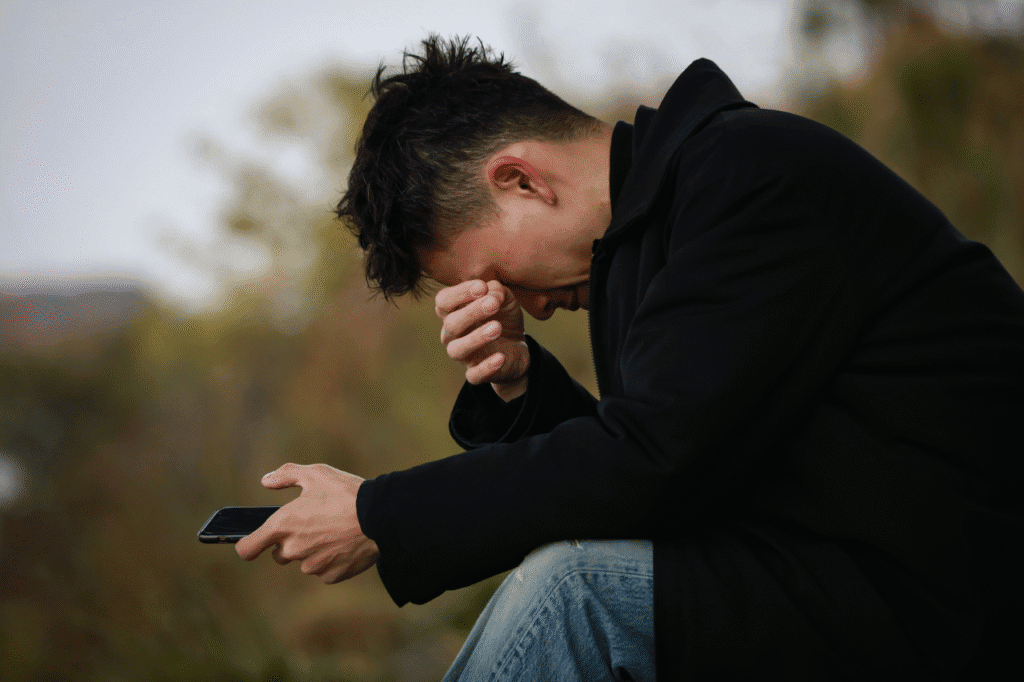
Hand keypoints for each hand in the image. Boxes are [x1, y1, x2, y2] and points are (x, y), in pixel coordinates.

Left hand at [235, 463, 378, 583]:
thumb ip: (286, 475)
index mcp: (283, 525)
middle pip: (280, 554)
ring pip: (305, 561)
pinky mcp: (331, 575)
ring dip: (313, 551)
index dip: (247, 545)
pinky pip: (325, 570)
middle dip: (292, 542)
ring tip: (335, 531)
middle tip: (314, 524)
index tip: (252, 543)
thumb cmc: (346, 492)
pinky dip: (332, 560)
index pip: (247, 548)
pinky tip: (345, 544)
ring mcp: (312, 565)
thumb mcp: (316, 473)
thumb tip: (265, 481)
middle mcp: (293, 549)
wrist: (381, 517)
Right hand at [435, 279, 529, 400]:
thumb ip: (497, 291)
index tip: (482, 287)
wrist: (517, 348)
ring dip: (476, 338)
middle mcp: (452, 335)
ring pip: (457, 350)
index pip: (443, 301)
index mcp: (454, 312)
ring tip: (497, 327)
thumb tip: (491, 293)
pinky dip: (486, 367)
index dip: (459, 293)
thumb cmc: (503, 318)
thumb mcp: (505, 300)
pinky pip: (473, 375)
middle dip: (471, 312)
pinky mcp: (476, 373)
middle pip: (451, 324)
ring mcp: (463, 356)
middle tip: (493, 304)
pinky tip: (500, 357)